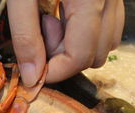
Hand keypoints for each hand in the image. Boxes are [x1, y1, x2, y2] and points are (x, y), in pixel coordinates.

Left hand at [7, 0, 124, 85]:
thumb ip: (25, 36)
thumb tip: (32, 76)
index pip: (80, 56)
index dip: (54, 70)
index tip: (32, 68)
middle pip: (95, 55)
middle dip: (63, 56)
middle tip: (41, 31)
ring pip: (106, 44)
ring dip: (76, 44)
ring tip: (52, 20)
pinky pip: (108, 25)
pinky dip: (86, 31)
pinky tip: (64, 14)